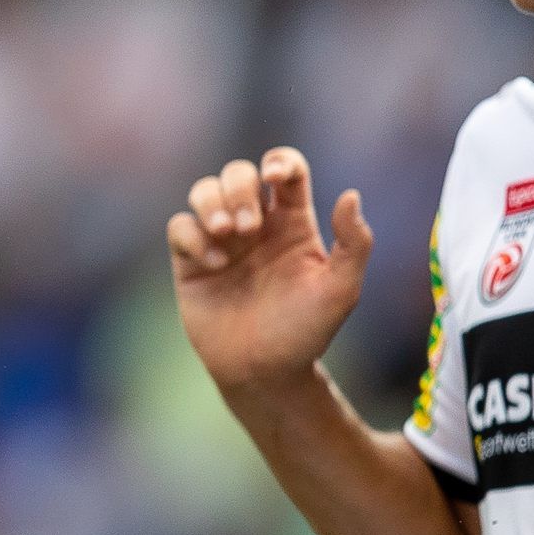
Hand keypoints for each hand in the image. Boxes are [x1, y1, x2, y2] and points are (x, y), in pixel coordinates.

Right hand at [166, 147, 372, 395]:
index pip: (286, 169)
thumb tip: (351, 195)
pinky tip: (212, 264)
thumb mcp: (341, 289)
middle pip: (239, 173)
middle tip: (247, 228)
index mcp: (293, 222)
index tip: (274, 180)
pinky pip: (179, 226)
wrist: (264, 372)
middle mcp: (255, 224)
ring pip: (204, 190)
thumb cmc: (306, 332)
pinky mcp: (190, 261)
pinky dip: (192, 235)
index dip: (279, 162)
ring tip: (226, 233)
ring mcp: (220, 241)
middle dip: (239, 189)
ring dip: (211, 202)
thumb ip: (354, 243)